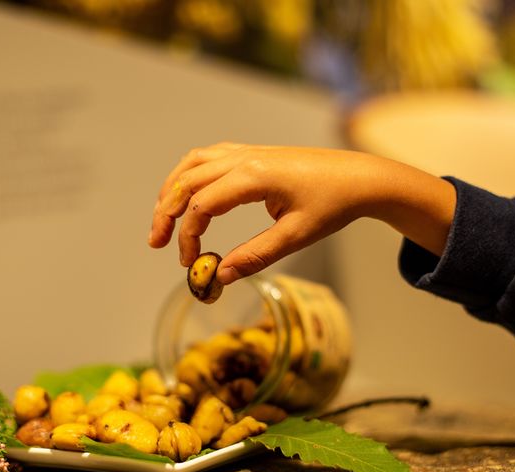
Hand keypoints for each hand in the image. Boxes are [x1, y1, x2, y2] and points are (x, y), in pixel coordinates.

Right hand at [149, 142, 455, 283]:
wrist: (358, 177)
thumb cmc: (332, 205)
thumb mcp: (296, 236)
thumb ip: (255, 256)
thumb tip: (220, 276)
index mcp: (254, 177)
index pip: (201, 205)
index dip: (187, 236)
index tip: (191, 263)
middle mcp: (244, 158)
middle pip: (187, 181)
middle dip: (166, 213)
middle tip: (157, 243)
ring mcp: (246, 152)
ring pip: (192, 164)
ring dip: (172, 190)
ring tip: (162, 220)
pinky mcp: (251, 153)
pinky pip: (207, 158)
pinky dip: (188, 176)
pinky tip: (186, 195)